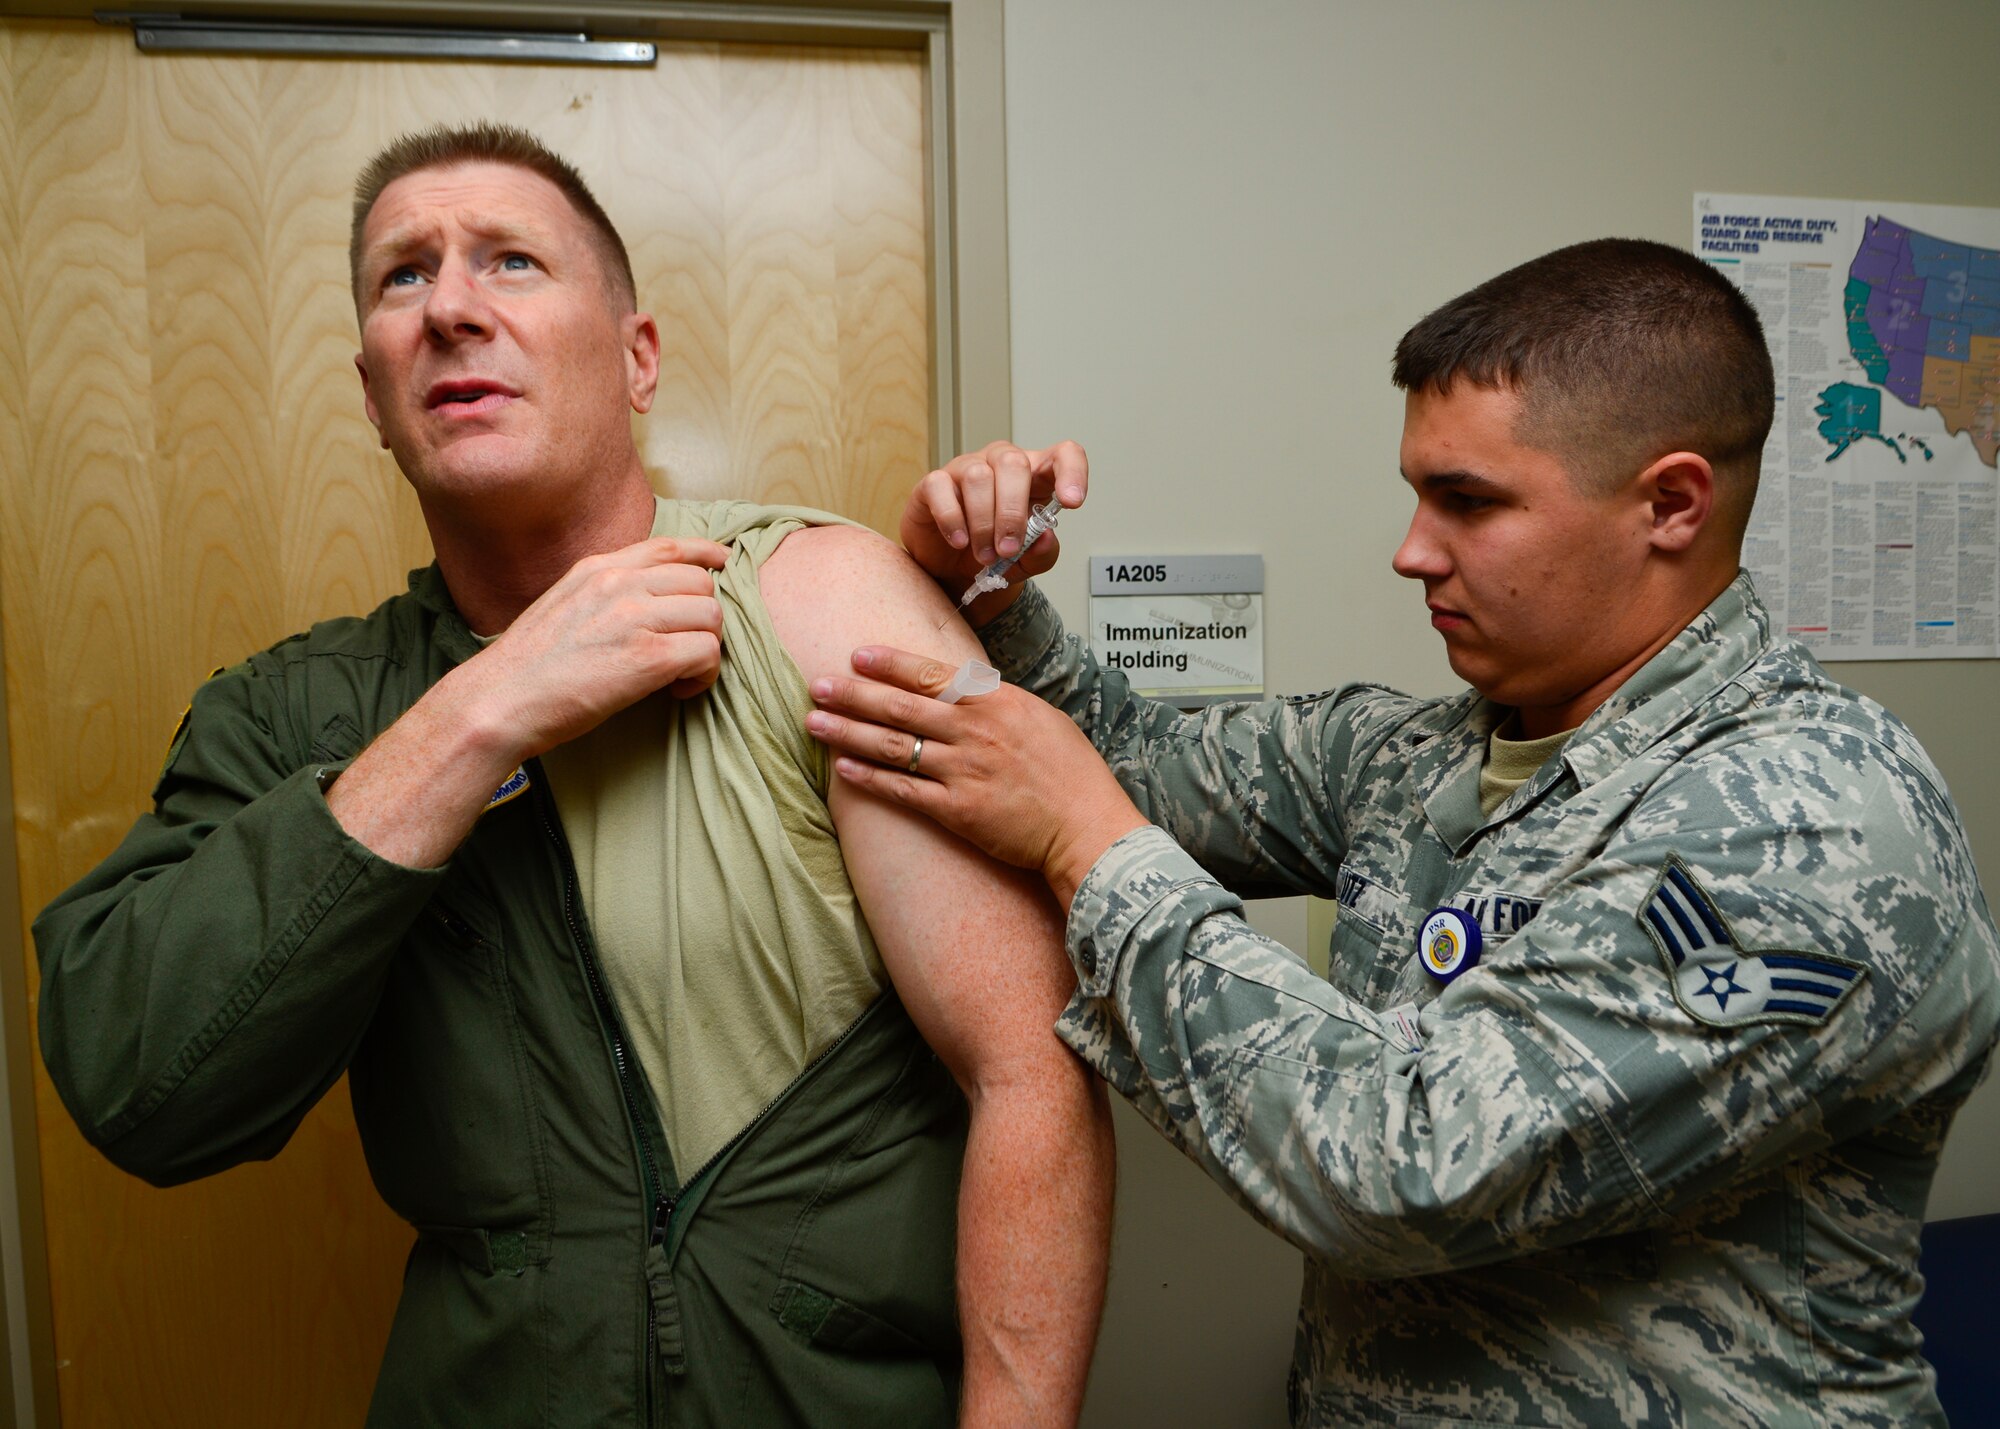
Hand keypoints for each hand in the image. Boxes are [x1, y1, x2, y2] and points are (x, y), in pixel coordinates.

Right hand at [457, 534, 729, 761]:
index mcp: (598, 569)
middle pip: (700, 583)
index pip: (669, 546)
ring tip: (681, 674)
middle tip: (685, 647)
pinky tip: (677, 691)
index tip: (723, 562)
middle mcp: (620, 584)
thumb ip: (602, 594)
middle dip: (703, 617)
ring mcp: (635, 618)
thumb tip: (643, 601)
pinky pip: (707, 652)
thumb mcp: (562, 605)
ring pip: (710, 616)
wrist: (499, 700)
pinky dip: (703, 676)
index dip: (705, 553)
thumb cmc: (527, 667)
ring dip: (706, 648)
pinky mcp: (649, 658)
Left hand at [805, 645, 1147, 907]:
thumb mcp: (1040, 717)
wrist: (1088, 826)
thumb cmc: (1072, 773)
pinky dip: (870, 779)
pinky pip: (903, 791)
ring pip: (893, 746)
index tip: (855, 655)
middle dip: (852, 694)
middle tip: (816, 685)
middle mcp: (974, 732)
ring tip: (813, 723)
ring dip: (848, 733)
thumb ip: (997, 702)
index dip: (888, 664)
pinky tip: (843, 769)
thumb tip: (964, 689)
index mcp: (995, 701)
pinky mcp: (957, 811)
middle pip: (899, 706)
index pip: (929, 673)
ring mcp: (963, 772)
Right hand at [902, 440, 1088, 623]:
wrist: (953, 571)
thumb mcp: (1027, 561)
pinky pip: (941, 487)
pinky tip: (959, 540)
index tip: (1070, 502)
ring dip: (984, 523)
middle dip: (1012, 512)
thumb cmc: (995, 554)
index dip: (1072, 472)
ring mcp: (965, 468)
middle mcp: (1000, 463)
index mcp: (1034, 475)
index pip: (1062, 455)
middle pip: (1013, 463)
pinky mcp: (934, 483)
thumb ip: (1043, 552)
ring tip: (984, 555)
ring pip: (978, 477)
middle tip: (1008, 548)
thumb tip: (1044, 538)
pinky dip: (952, 518)